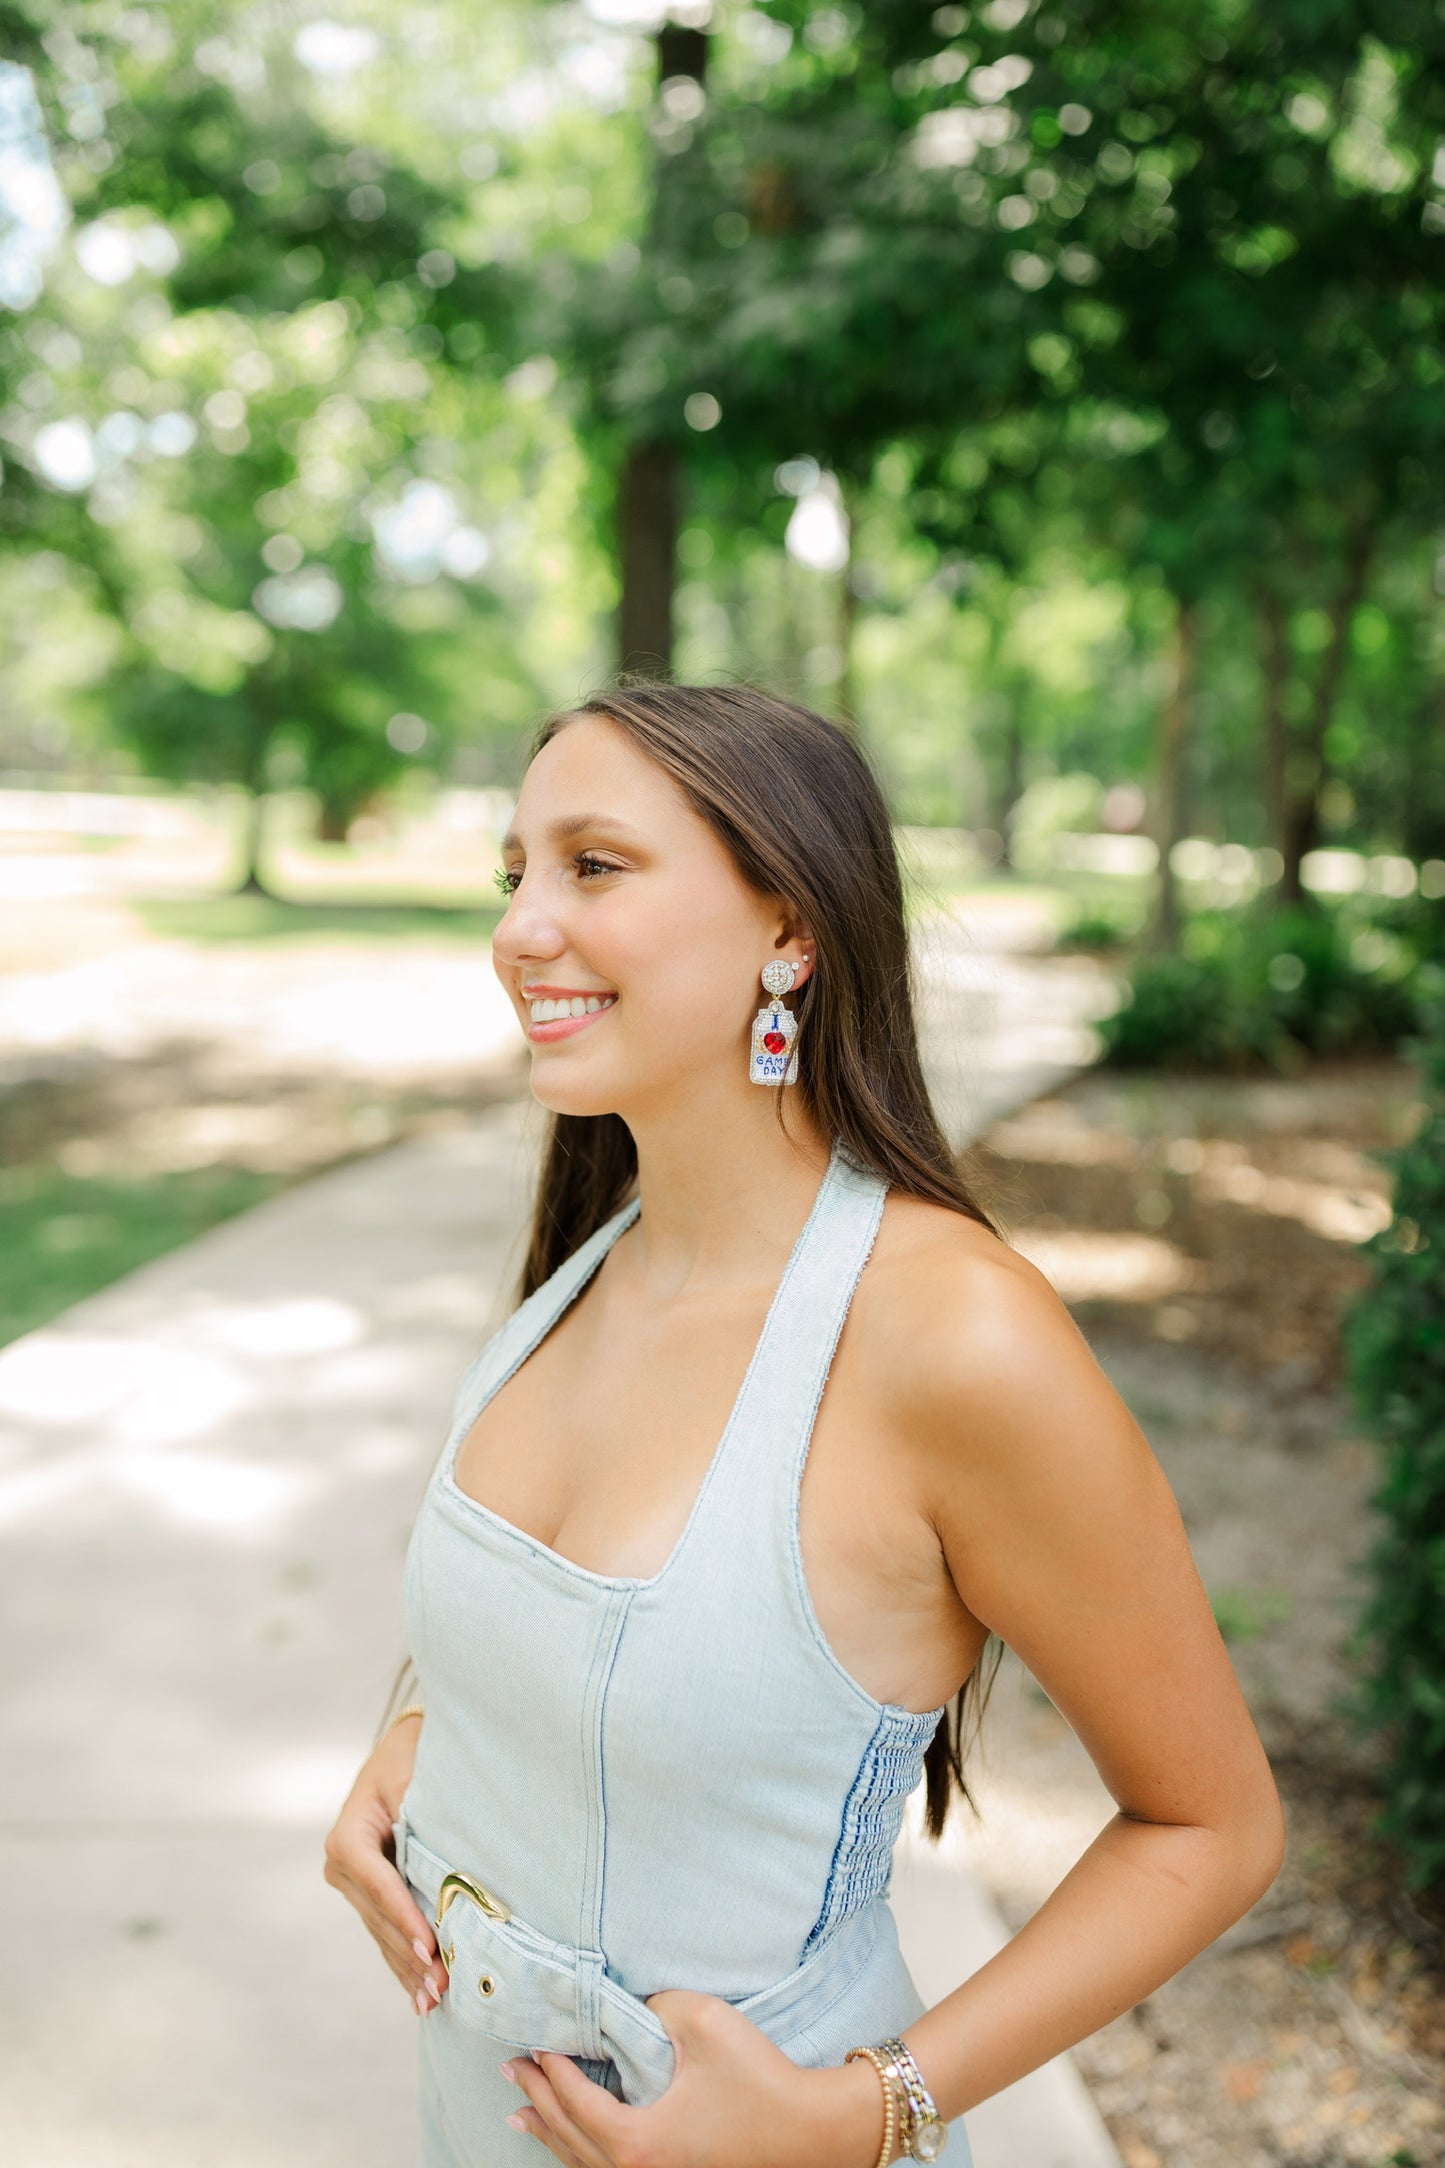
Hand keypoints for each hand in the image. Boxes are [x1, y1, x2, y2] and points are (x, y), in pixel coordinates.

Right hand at [322, 1715, 449, 2017]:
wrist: (403, 1750)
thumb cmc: (414, 1757)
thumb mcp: (415, 1777)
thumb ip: (423, 1815)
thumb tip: (446, 1860)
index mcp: (348, 1834)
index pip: (377, 1882)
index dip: (402, 1915)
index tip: (428, 1946)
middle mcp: (342, 1864)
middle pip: (379, 1916)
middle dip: (410, 1953)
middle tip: (441, 1985)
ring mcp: (351, 1884)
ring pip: (382, 1933)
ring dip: (408, 1968)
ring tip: (435, 2000)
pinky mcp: (367, 1896)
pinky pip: (386, 1933)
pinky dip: (404, 1963)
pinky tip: (420, 1997)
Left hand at [501, 1989, 890, 2167]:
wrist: (811, 2132)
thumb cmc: (760, 2079)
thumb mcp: (701, 2022)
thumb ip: (652, 2008)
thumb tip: (629, 2011)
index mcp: (638, 2140)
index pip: (573, 2102)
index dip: (548, 2071)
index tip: (532, 2040)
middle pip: (569, 2137)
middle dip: (535, 2101)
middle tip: (510, 2070)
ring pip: (583, 2164)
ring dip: (550, 2133)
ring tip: (520, 2115)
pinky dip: (579, 2154)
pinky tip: (573, 2145)